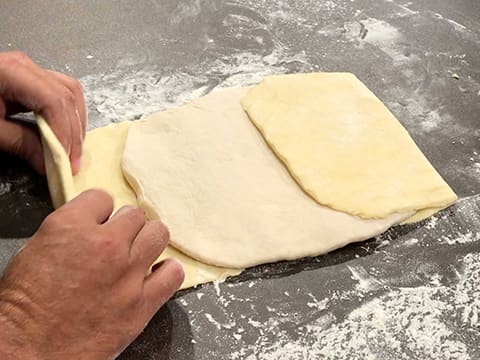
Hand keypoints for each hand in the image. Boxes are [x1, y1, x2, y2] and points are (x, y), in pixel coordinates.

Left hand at [0, 51, 86, 173]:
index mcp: (11, 72)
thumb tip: (48, 165)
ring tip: (70, 150)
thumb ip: (19, 143)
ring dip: (75, 123)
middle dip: (73, 132)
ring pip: (70, 92)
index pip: (53, 101)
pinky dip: (67, 115)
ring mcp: (30, 70)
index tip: (66, 161)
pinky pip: (61, 93)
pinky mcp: (31, 79)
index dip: (65, 133)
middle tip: (71, 162)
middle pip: (67, 95)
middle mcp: (26, 66)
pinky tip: (65, 134)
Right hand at [0, 189, 183, 358]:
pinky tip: (156, 276)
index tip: (100, 221)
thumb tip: (90, 226)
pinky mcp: (142, 302)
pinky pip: (173, 274)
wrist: (26, 353)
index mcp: (71, 227)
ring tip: (139, 253)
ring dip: (149, 241)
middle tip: (118, 241)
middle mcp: (104, 244)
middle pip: (134, 214)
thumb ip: (69, 232)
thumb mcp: (34, 252)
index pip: (102, 198)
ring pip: (158, 234)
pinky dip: (167, 272)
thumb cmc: (23, 308)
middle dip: (125, 226)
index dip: (100, 211)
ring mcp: (127, 272)